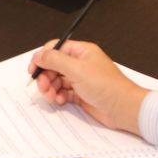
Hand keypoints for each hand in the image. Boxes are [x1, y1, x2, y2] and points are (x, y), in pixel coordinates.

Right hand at [27, 40, 148, 135]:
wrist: (124, 109)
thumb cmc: (108, 86)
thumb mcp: (77, 70)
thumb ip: (55, 60)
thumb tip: (39, 55)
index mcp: (81, 52)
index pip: (55, 49)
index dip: (42, 58)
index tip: (34, 69)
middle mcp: (80, 64)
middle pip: (53, 66)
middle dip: (45, 76)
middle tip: (43, 86)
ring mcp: (81, 79)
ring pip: (57, 80)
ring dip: (50, 88)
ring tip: (51, 96)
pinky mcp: (81, 93)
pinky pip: (63, 92)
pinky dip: (58, 96)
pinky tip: (60, 101)